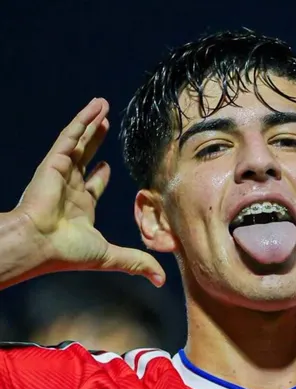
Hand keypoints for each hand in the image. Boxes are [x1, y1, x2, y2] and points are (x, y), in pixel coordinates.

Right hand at [14, 98, 164, 285]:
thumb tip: (161, 281)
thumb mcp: (110, 256)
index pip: (92, 185)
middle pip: (85, 157)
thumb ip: (136, 263)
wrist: (39, 244)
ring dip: (90, 124)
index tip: (107, 164)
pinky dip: (82, 121)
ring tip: (101, 106)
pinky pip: (71, 136)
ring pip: (78, 142)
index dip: (100, 174)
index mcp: (80, 207)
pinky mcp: (55, 162)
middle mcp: (70, 187)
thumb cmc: (67, 252)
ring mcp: (61, 173)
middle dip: (95, 141)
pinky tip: (94, 107)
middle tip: (105, 124)